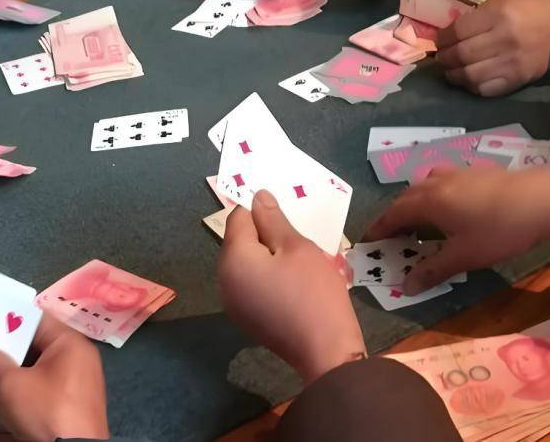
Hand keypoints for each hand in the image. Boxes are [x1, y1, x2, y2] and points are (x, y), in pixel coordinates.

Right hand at [0, 316, 108, 440]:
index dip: (5, 317)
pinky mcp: (58, 414)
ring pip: (25, 376)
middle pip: (28, 349)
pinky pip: (27, 399)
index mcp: (70, 346)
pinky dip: (5, 400)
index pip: (35, 319)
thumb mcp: (12, 386)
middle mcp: (73, 363)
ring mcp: (66, 390)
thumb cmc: (49, 414)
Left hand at [219, 191, 365, 383]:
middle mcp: (223, 280)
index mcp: (232, 259)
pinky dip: (269, 276)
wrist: (325, 351)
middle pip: (240, 241)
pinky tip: (294, 284)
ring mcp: (233, 303)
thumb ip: (273, 220)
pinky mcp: (247, 318)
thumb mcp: (297, 247)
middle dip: (266, 235)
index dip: (263, 211)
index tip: (290, 217)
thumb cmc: (313, 293)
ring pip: (248, 263)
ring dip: (269, 256)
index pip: (239, 217)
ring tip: (300, 262)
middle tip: (300, 240)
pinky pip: (252, 284)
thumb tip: (257, 197)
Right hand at [364, 168, 549, 294]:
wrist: (542, 200)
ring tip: (420, 214)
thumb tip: (406, 285)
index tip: (368, 239)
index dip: (379, 227)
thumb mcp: (464, 256)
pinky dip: (438, 191)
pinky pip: (447, 180)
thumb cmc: (497, 230)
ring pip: (428, 183)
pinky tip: (454, 201)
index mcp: (428, 201)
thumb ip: (433, 269)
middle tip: (391, 232)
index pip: (394, 214)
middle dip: (396, 213)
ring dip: (417, 199)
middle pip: (408, 196)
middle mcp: (438, 183)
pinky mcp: (479, 171)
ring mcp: (460, 173)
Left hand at [436, 0, 549, 96]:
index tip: (440, 40)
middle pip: (461, 54)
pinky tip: (468, 80)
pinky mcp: (518, 79)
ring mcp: (511, 63)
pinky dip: (471, 86)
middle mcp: (504, 39)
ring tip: (450, 71)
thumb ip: (478, 15)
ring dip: (454, 74)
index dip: (443, 38)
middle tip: (441, 57)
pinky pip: (486, 89)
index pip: (459, 31)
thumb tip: (451, 32)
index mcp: (500, 14)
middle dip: (444, 57)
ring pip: (470, 75)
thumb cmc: (532, 9)